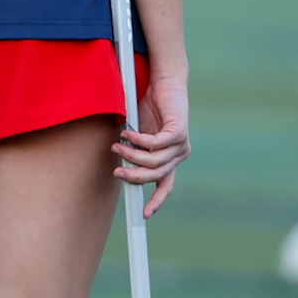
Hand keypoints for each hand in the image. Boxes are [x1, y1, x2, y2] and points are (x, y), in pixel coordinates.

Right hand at [113, 75, 189, 216]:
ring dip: (131, 155)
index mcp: (171, 159)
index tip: (144, 215)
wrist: (164, 82)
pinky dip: (137, 140)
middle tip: (116, 170)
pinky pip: (154, 144)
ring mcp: (181, 144)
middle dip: (133, 176)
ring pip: (153, 162)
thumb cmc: (150, 108)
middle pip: (154, 176)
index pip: (166, 185)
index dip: (156, 201)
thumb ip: (136, 153)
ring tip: (116, 145)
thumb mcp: (140, 136)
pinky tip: (126, 131)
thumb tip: (121, 169)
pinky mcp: (179, 132)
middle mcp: (179, 154)